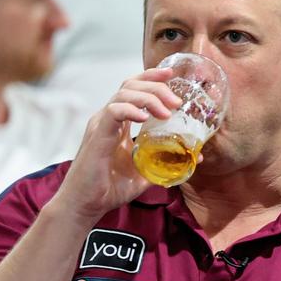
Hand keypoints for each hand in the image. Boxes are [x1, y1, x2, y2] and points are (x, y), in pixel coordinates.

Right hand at [54, 67, 181, 219]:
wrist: (85, 205)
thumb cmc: (109, 189)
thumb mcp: (145, 174)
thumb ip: (166, 163)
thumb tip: (196, 156)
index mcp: (117, 123)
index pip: (133, 88)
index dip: (152, 77)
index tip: (171, 75)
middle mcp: (108, 118)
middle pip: (130, 84)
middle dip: (156, 85)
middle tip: (176, 100)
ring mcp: (101, 124)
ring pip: (123, 93)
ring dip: (149, 97)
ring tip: (167, 112)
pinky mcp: (97, 135)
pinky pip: (113, 111)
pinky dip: (130, 109)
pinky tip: (145, 118)